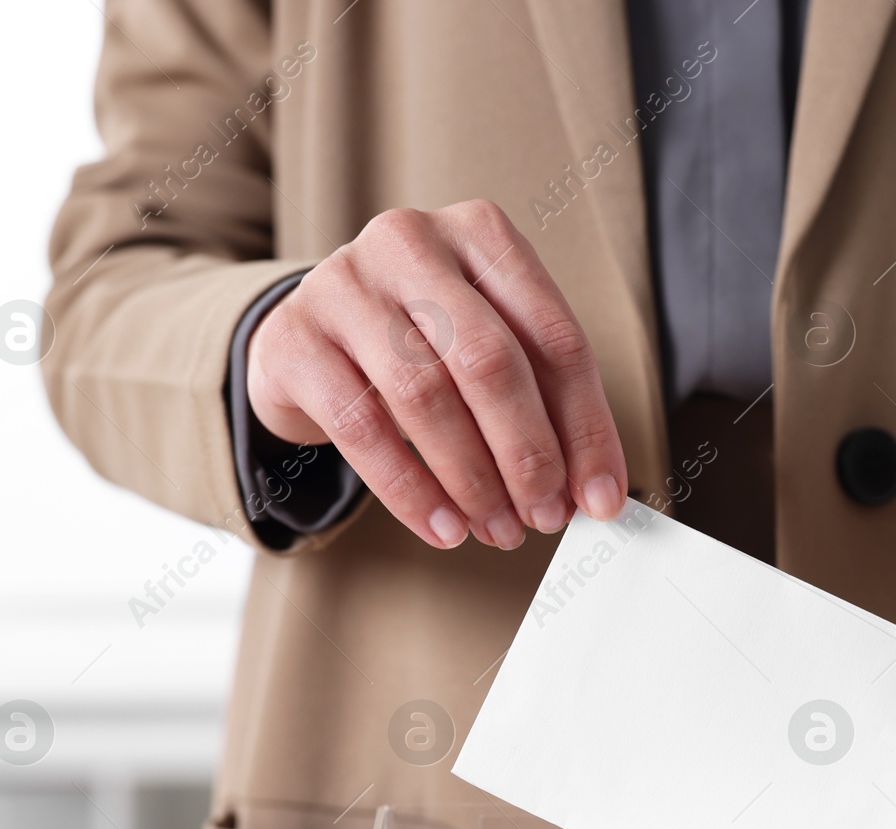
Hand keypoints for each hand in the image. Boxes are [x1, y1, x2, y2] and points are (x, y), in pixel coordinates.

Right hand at [246, 199, 627, 549]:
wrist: (309, 337)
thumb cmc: (418, 341)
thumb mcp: (485, 347)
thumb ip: (542, 402)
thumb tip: (596, 488)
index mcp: (481, 232)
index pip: (554, 337)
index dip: (585, 426)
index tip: (600, 495)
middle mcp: (411, 242)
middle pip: (490, 362)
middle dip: (528, 454)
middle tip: (545, 515)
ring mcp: (344, 283)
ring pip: (426, 396)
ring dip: (472, 480)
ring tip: (497, 528)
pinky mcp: (295, 338)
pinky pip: (361, 427)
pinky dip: (410, 490)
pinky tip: (442, 525)